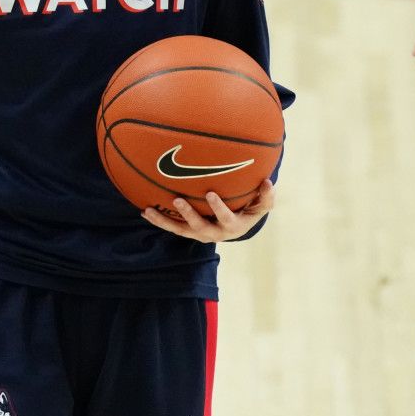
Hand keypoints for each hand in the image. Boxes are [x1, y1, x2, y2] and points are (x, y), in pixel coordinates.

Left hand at [142, 179, 274, 241]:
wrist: (237, 227)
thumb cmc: (249, 211)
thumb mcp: (261, 206)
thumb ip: (266, 197)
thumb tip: (269, 182)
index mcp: (232, 227)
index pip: (226, 218)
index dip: (218, 208)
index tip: (211, 193)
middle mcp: (214, 234)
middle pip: (199, 227)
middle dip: (188, 214)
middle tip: (178, 199)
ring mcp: (199, 234)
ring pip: (180, 229)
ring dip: (164, 221)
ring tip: (149, 211)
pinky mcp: (189, 231)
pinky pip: (172, 227)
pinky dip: (159, 220)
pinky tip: (145, 211)